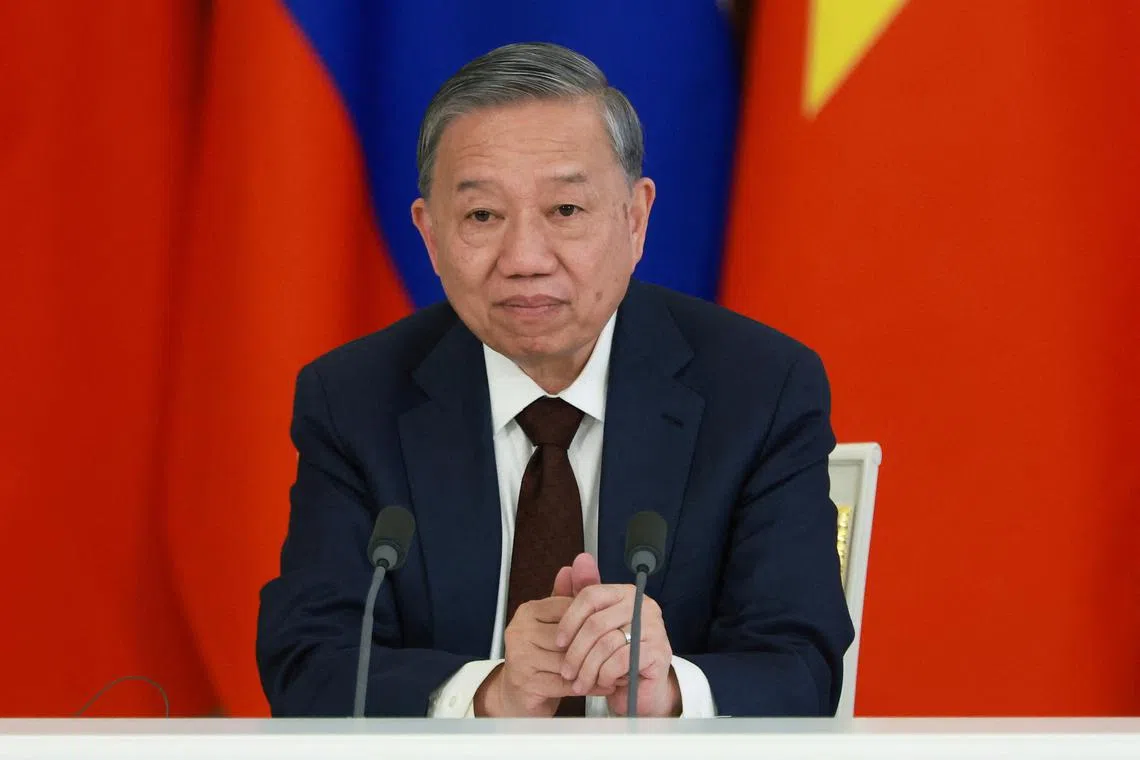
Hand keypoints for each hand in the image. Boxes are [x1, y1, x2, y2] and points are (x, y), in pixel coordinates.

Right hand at [475, 567, 614, 716]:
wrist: (517, 695)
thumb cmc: (540, 655)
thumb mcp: (556, 622)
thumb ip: (570, 594)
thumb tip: (583, 561)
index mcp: (528, 611)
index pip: (569, 610)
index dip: (593, 621)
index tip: (616, 626)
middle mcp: (519, 631)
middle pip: (569, 635)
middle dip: (596, 645)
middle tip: (624, 649)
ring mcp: (520, 657)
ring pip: (569, 660)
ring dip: (596, 666)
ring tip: (619, 668)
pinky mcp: (526, 683)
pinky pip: (565, 683)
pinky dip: (588, 685)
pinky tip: (604, 685)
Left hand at [555, 553, 680, 716]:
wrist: (643, 689)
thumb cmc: (616, 656)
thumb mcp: (594, 628)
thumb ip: (580, 598)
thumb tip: (573, 564)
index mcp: (625, 593)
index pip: (591, 595)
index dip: (570, 619)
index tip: (558, 642)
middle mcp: (643, 605)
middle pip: (596, 622)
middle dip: (576, 651)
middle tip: (566, 671)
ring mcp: (654, 627)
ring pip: (606, 644)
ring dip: (588, 667)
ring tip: (579, 682)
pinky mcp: (658, 651)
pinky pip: (621, 660)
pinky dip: (605, 674)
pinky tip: (601, 682)